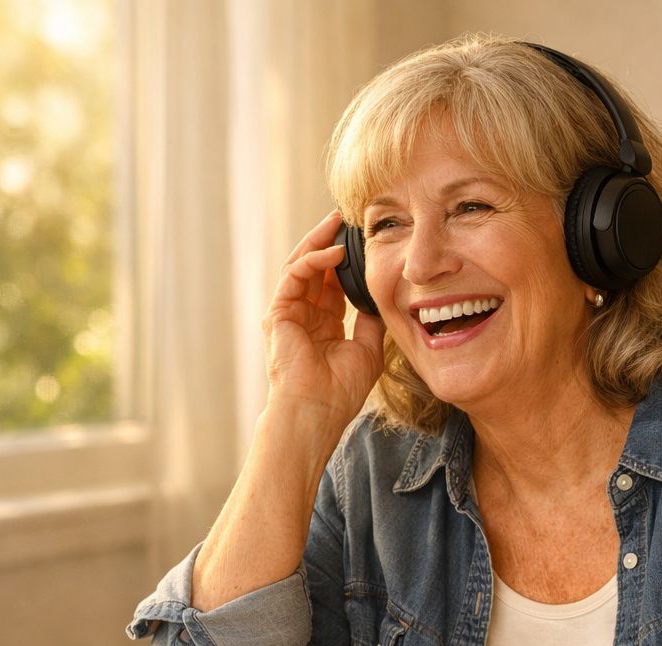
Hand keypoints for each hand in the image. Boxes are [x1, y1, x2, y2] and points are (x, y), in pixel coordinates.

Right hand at [261, 210, 385, 423]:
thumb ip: (371, 321)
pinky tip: (335, 252)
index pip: (331, 283)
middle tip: (345, 220)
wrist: (319, 409)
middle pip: (314, 268)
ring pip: (300, 265)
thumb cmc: (341, 389)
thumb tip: (383, 297)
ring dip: (318, 241)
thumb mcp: (368, 349)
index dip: (345, 261)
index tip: (362, 242)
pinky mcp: (278, 312)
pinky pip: (295, 275)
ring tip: (337, 223)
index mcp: (323, 324)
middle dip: (328, 241)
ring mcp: (288, 312)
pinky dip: (313, 260)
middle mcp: (303, 315)